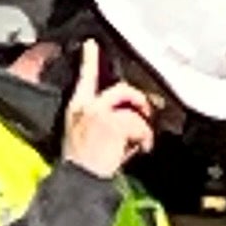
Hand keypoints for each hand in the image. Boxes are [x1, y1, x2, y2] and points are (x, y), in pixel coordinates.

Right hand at [60, 37, 159, 178]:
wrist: (81, 180)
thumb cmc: (84, 165)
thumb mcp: (85, 136)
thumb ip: (104, 121)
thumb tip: (131, 117)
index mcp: (76, 109)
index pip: (83, 79)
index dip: (89, 60)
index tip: (91, 45)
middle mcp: (85, 107)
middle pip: (121, 90)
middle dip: (139, 101)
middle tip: (149, 113)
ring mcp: (98, 113)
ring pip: (134, 110)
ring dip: (143, 129)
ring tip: (139, 145)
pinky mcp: (112, 123)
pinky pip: (139, 124)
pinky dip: (145, 138)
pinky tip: (140, 150)